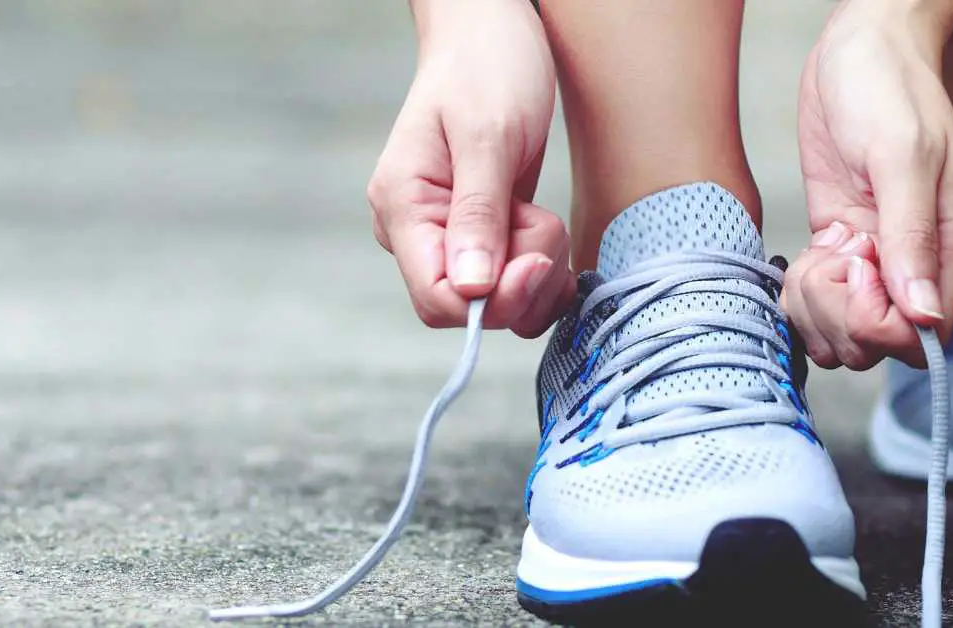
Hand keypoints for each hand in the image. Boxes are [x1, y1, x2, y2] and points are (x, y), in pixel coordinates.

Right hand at [367, 0, 575, 337]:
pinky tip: (550, 237)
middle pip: (470, 308)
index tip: (535, 261)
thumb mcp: (488, 135)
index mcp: (402, 208)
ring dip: (538, 274)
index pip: (436, 299)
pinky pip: (514, 287)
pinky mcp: (483, 238)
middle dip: (521, 282)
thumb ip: (478, 213)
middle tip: (544, 224)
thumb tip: (472, 290)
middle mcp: (420, 233)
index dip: (490, 301)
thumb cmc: (485, 67)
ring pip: (499, 304)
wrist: (492, 34)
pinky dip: (543, 274)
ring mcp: (451, 238)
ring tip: (543, 216)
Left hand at [786, 0, 952, 368]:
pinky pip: (816, 303)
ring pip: (840, 332)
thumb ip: (911, 236)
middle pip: (874, 344)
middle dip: (837, 312)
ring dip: (814, 304)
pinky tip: (807, 250)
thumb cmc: (887, 93)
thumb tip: (922, 316)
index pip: (921, 336)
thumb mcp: (901, 156)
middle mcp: (913, 265)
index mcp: (949, 249)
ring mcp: (872, 262)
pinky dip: (800, 290)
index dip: (876, 321)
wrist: (855, 55)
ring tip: (819, 251)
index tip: (856, 264)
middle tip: (832, 253)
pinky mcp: (837, 251)